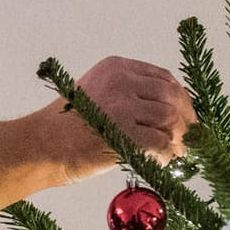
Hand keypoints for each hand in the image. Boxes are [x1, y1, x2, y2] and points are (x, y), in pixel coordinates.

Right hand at [60, 55, 193, 176]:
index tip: (186, 116)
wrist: (39, 147)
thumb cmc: (63, 129)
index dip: (180, 98)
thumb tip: (166, 115)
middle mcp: (122, 81)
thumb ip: (128, 98)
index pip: (162, 77)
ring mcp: (123, 105)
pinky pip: (161, 142)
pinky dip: (168, 154)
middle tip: (190, 138)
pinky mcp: (124, 131)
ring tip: (177, 153)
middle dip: (186, 119)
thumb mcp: (96, 96)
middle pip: (171, 96)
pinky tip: (164, 162)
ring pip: (170, 119)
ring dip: (179, 139)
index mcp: (116, 68)